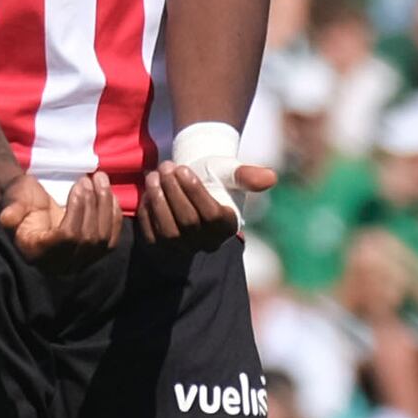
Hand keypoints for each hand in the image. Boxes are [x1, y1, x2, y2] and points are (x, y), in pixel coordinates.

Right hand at [0, 167, 120, 267]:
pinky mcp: (92, 255)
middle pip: (88, 238)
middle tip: (91, 178)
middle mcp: (58, 265)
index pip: (67, 237)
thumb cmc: (20, 200)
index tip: (79, 182)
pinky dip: (114, 217)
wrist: (30, 205)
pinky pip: (111, 241)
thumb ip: (11, 211)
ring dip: (106, 206)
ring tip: (101, 179)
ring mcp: (78, 263)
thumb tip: (6, 218)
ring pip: (103, 239)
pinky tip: (110, 195)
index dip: (77, 209)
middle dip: (93, 204)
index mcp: (36, 253)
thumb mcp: (13, 201)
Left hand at [141, 152, 271, 245]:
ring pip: (169, 232)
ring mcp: (184, 250)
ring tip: (153, 176)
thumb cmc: (214, 175)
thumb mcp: (231, 171)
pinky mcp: (162, 250)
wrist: (192, 183)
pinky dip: (146, 214)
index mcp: (228, 226)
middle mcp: (208, 243)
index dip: (194, 192)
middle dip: (173, 192)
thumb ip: (248, 174)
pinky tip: (147, 192)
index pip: (210, 215)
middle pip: (188, 223)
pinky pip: (151, 237)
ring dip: (158, 202)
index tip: (182, 168)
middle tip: (164, 167)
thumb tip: (270, 178)